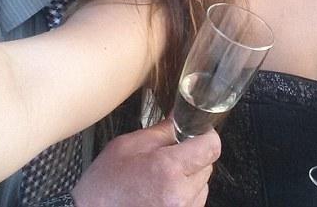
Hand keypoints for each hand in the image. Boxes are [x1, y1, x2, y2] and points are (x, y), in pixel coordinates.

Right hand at [71, 118, 220, 206]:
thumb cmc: (104, 184)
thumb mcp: (128, 145)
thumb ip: (160, 131)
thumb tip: (181, 118)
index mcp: (167, 168)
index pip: (211, 147)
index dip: (206, 136)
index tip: (197, 133)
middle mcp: (180, 194)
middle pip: (207, 165)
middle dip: (193, 156)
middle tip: (169, 155)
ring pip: (203, 185)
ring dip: (189, 177)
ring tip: (161, 177)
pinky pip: (194, 202)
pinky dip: (184, 195)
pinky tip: (161, 192)